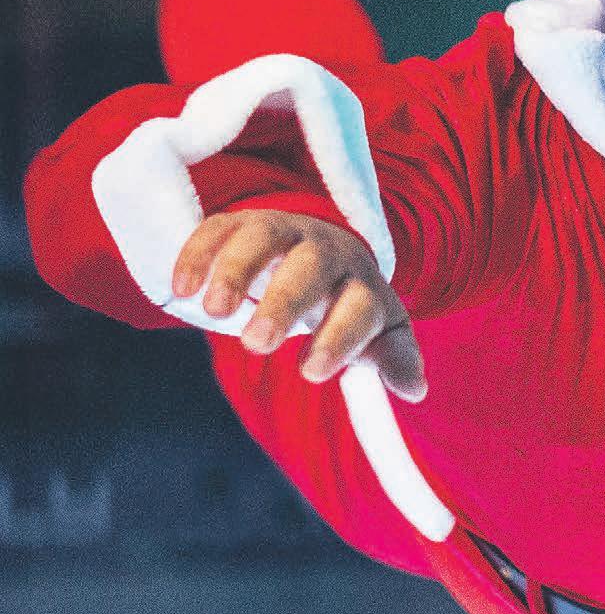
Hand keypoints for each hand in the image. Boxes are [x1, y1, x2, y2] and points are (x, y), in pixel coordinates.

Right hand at [171, 210, 425, 401]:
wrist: (322, 248)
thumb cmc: (348, 302)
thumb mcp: (376, 328)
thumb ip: (394, 357)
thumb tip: (415, 389)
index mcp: (360, 283)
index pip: (359, 306)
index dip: (338, 338)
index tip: (310, 372)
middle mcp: (325, 251)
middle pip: (310, 267)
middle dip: (284, 301)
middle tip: (257, 344)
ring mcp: (282, 231)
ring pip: (264, 236)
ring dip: (237, 270)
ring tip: (212, 311)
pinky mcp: (240, 223)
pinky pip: (219, 228)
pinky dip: (199, 254)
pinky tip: (180, 290)